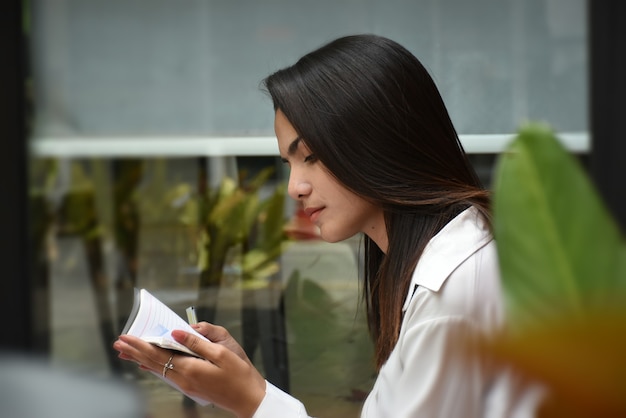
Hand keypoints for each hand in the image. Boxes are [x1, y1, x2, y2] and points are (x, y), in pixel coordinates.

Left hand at [113, 328, 265, 417]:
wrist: (249, 398)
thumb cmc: (240, 374)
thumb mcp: (222, 353)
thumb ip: (197, 342)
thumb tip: (176, 332)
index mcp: (190, 368)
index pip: (158, 353)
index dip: (140, 344)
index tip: (125, 337)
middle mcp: (184, 378)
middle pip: (154, 362)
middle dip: (135, 351)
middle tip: (118, 343)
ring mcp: (187, 384)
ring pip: (158, 368)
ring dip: (142, 358)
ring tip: (127, 353)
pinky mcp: (191, 386)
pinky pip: (167, 373)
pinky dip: (155, 366)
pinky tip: (148, 364)